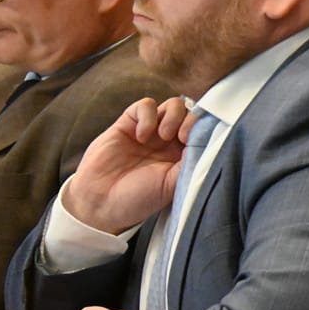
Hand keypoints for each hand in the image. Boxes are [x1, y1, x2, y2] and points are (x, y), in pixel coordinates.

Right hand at [63, 97, 196, 233]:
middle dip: (189, 120)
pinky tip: (142, 135)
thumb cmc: (138, 200)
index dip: (203, 130)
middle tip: (182, 136)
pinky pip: (146, 105)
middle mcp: (169, 142)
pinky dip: (148, 115)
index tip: (195, 141)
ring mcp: (150, 131)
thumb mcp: (172, 186)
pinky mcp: (128, 124)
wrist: (101, 204)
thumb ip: (190, 163)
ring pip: (172, 105)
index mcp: (183, 156)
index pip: (202, 131)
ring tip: (164, 135)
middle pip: (191, 114)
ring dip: (173, 115)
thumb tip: (207, 142)